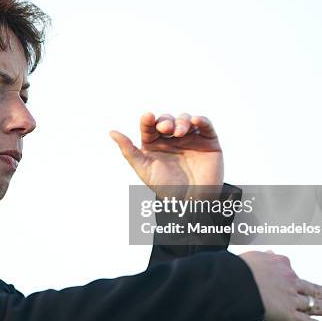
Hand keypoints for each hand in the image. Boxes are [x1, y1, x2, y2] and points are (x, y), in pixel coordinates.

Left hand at [109, 112, 223, 197]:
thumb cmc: (166, 189)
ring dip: (181, 121)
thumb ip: (128, 150)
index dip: (148, 120)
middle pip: (167, 121)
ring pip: (185, 120)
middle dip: (165, 121)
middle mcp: (172, 140)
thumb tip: (112, 132)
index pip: (149, 126)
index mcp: (155, 144)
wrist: (192, 203)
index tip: (147, 117)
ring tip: (179, 132)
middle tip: (164, 129)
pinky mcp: (209, 142)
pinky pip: (205, 125)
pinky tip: (194, 121)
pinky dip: (201, 120)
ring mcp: (191, 139)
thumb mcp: (144, 169)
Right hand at [239, 250, 321, 320]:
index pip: (290, 269)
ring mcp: (291, 298)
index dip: (290, 273)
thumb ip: (263, 256)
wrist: (235, 282)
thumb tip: (269, 253)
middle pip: (314, 288)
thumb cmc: (239, 269)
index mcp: (281, 264)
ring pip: (315, 304)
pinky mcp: (288, 314)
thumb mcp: (252, 256)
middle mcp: (290, 280)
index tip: (292, 275)